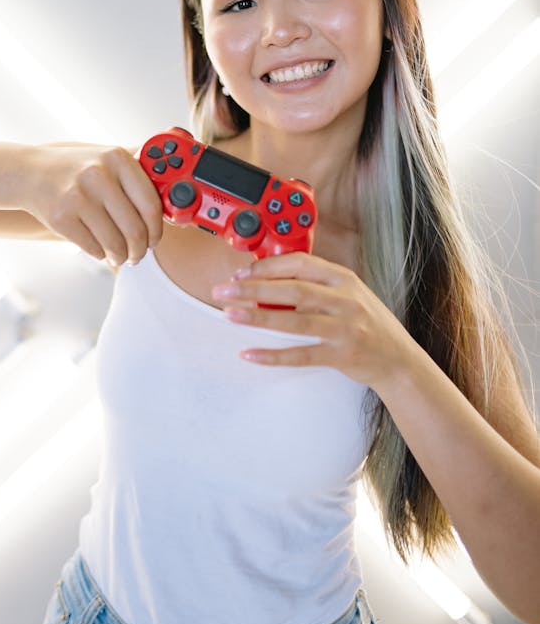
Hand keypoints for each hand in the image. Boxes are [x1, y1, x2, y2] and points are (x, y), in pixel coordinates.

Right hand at [24, 143, 163, 264]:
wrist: (30, 172)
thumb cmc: (76, 169)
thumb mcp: (107, 159)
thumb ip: (137, 175)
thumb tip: (171, 200)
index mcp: (117, 158)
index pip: (151, 204)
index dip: (158, 229)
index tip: (156, 238)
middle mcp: (99, 174)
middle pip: (135, 229)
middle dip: (140, 250)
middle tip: (139, 254)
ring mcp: (78, 196)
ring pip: (115, 244)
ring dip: (122, 257)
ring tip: (120, 255)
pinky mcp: (61, 217)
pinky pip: (94, 249)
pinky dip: (101, 254)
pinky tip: (99, 248)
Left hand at [212, 252, 413, 389]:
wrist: (399, 360)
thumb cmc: (368, 323)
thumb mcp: (348, 294)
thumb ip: (316, 286)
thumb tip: (269, 281)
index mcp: (343, 279)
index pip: (301, 263)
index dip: (268, 266)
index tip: (242, 272)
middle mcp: (345, 300)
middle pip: (292, 289)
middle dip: (253, 288)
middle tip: (224, 290)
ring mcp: (344, 328)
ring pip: (294, 320)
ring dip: (257, 317)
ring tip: (230, 315)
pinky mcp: (341, 355)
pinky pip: (301, 355)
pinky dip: (273, 355)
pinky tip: (250, 353)